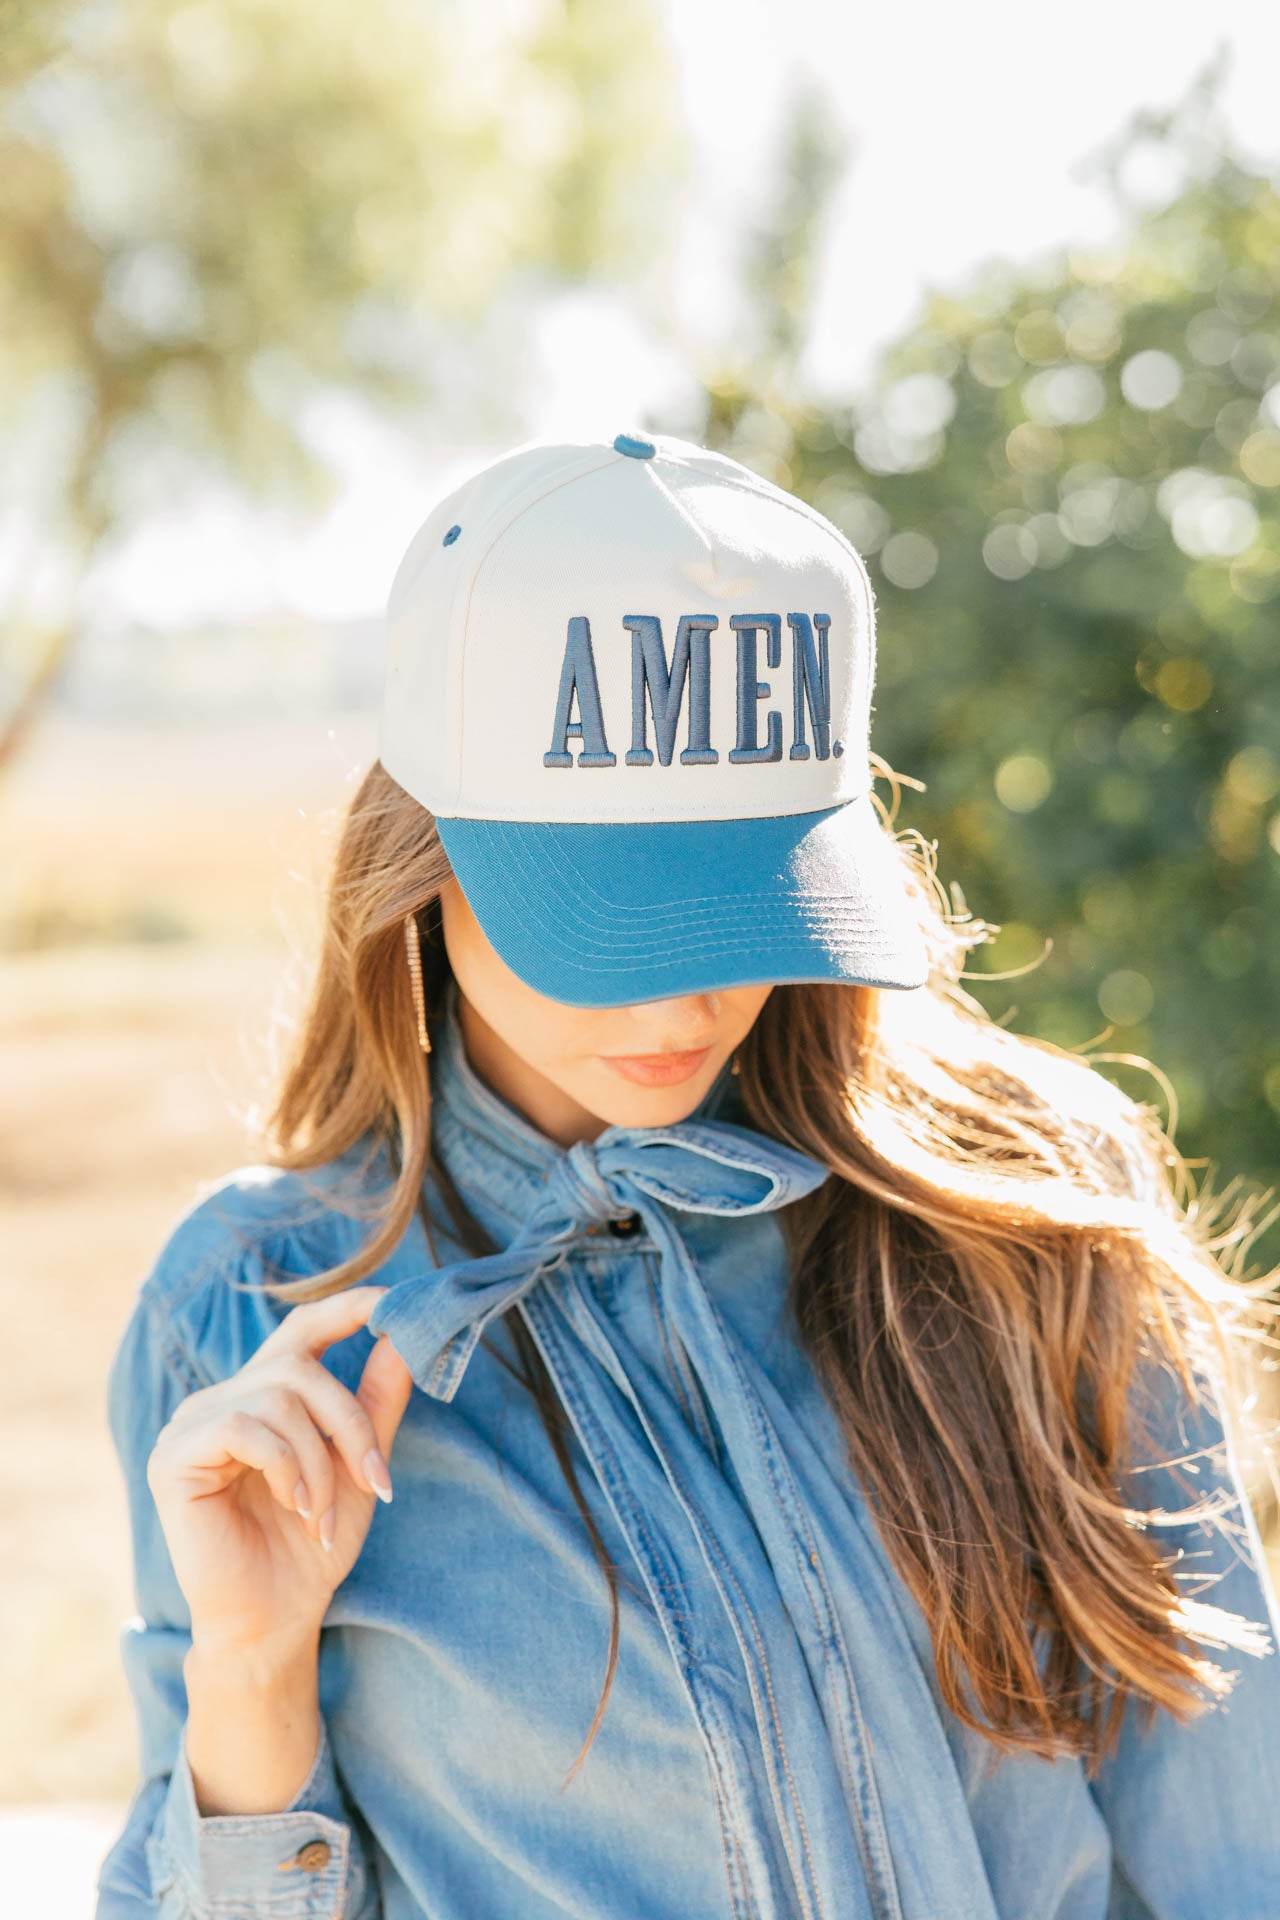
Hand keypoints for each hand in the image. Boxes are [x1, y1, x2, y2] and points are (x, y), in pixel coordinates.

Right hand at [146, 1286, 413, 1657]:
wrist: (275, 1620)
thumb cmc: (313, 1546)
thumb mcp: (358, 1466)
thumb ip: (376, 1401)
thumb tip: (403, 1333)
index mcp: (260, 1397)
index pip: (301, 1330)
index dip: (347, 1308)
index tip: (395, 1300)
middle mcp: (220, 1400)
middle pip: (298, 1364)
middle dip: (349, 1420)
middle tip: (375, 1479)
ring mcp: (190, 1425)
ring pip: (276, 1397)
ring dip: (318, 1461)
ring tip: (322, 1514)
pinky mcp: (173, 1457)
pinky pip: (242, 1427)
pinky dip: (284, 1466)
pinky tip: (293, 1507)